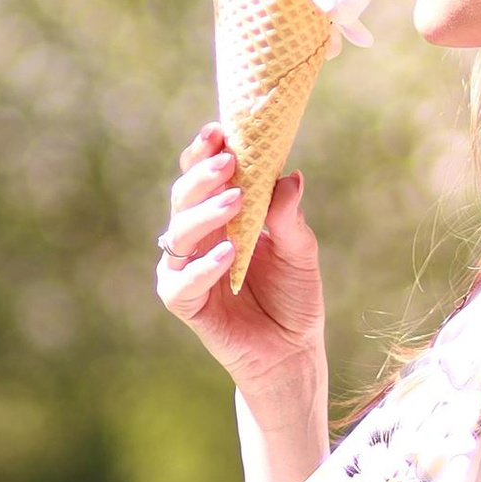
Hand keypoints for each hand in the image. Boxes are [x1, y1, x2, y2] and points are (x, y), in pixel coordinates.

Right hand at [156, 122, 325, 416]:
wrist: (293, 351)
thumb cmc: (294, 296)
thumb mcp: (301, 251)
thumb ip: (290, 217)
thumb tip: (290, 176)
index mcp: (223, 215)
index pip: (205, 176)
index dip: (206, 152)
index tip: (218, 130)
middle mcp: (199, 237)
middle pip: (184, 197)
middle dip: (202, 176)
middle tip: (227, 162)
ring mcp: (187, 268)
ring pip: (179, 233)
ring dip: (205, 214)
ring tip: (235, 202)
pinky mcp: (185, 303)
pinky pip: (182, 281)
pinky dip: (202, 267)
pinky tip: (227, 254)